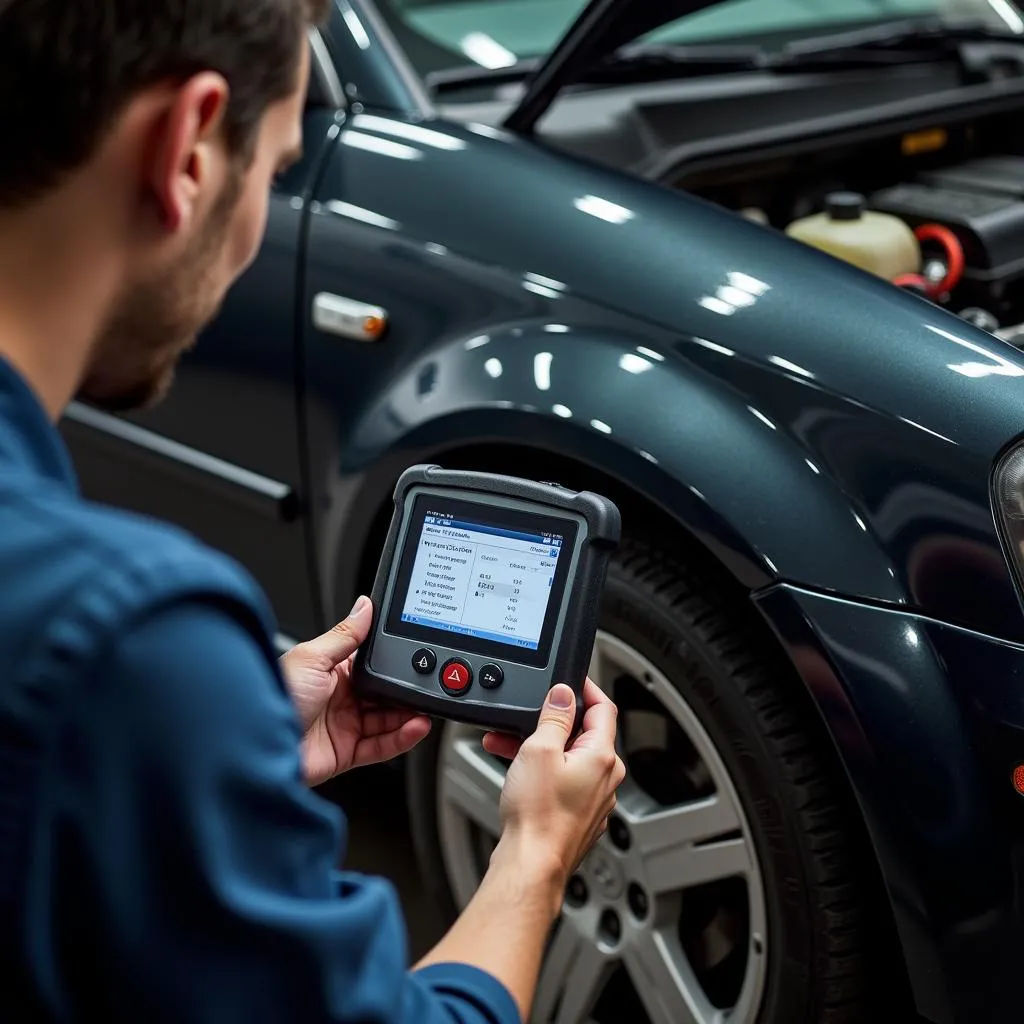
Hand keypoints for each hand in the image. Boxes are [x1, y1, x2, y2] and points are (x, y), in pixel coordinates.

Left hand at [280, 596, 430, 785]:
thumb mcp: (312, 656)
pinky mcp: (346, 752)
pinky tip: (415, 726)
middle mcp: (339, 697)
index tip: (417, 656)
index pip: (372, 663)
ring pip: (388, 719)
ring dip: (408, 714)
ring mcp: (343, 725)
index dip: (393, 662)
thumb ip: (346, 635)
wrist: (256, 745)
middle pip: (384, 693)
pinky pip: (382, 745)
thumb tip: (365, 605)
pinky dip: (401, 738)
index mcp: (331, 670)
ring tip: (425, 707)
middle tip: (426, 683)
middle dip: (405, 690)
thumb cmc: (274, 696)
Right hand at [489, 679, 625, 885]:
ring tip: (509, 746)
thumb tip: (564, 694)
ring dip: (542, 747)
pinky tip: (520, 773)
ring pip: (571, 759)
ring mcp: (594, 800)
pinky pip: (566, 782)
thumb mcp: (539, 750)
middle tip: (528, 716)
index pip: (604, 708)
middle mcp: (606, 779)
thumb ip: (554, 716)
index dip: (586, 689)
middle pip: (585, 734)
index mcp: (602, 757)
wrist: (531, 865)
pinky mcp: (580, 817)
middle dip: (553, 721)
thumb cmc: (538, 816)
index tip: (571, 680)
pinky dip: (545, 771)